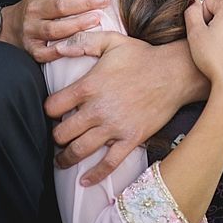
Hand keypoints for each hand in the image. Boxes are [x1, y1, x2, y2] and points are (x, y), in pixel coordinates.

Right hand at [0, 0, 112, 61]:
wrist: (12, 26)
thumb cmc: (40, 1)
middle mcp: (36, 7)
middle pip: (60, 4)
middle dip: (84, 2)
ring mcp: (32, 28)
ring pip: (54, 29)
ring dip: (76, 25)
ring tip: (97, 19)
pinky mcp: (32, 48)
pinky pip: (46, 52)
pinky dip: (60, 51)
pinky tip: (78, 49)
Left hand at [45, 32, 195, 179]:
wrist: (174, 73)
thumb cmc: (141, 56)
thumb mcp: (110, 41)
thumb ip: (82, 41)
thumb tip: (58, 47)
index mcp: (88, 86)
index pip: (53, 106)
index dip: (47, 110)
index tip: (50, 113)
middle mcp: (98, 110)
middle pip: (62, 133)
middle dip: (55, 137)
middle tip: (55, 138)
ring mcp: (114, 127)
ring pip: (80, 150)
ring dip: (66, 158)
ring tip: (60, 161)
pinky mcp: (131, 139)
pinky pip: (109, 163)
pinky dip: (95, 175)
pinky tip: (84, 181)